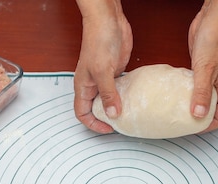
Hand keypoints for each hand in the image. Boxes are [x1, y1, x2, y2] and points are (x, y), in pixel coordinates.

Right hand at [74, 0, 132, 132]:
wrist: (108, 21)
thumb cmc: (98, 41)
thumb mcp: (102, 71)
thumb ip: (108, 94)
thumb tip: (114, 114)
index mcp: (83, 86)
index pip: (82, 113)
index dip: (93, 124)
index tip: (109, 128)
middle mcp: (92, 85)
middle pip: (96, 109)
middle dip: (107, 118)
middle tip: (122, 123)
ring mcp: (105, 79)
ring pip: (109, 100)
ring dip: (118, 108)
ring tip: (130, 114)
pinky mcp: (116, 72)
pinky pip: (120, 90)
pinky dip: (126, 96)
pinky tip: (135, 99)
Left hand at [188, 0, 217, 130]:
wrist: (214, 19)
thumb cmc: (215, 40)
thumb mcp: (205, 70)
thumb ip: (201, 93)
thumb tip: (198, 115)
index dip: (208, 126)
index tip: (192, 129)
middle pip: (216, 112)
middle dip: (203, 121)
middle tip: (185, 125)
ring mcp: (213, 79)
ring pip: (207, 101)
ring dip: (196, 109)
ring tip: (180, 114)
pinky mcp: (204, 71)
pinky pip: (199, 89)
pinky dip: (190, 96)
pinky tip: (179, 96)